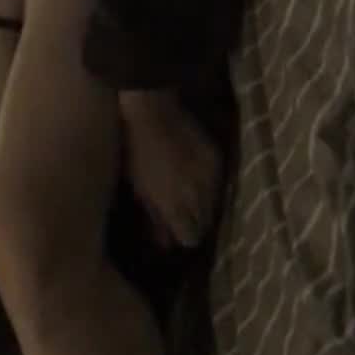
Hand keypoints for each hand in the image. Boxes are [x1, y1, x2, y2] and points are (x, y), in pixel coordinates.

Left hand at [119, 91, 223, 250]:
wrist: (153, 111)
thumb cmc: (136, 152)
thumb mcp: (139, 188)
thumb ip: (155, 218)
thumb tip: (164, 243)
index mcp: (175, 206)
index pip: (191, 238)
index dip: (182, 236)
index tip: (175, 231)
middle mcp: (197, 196)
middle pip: (205, 225)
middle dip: (193, 223)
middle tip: (180, 214)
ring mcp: (210, 178)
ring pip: (214, 206)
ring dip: (203, 205)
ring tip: (188, 196)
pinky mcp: (217, 161)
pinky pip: (218, 185)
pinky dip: (209, 186)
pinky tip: (196, 179)